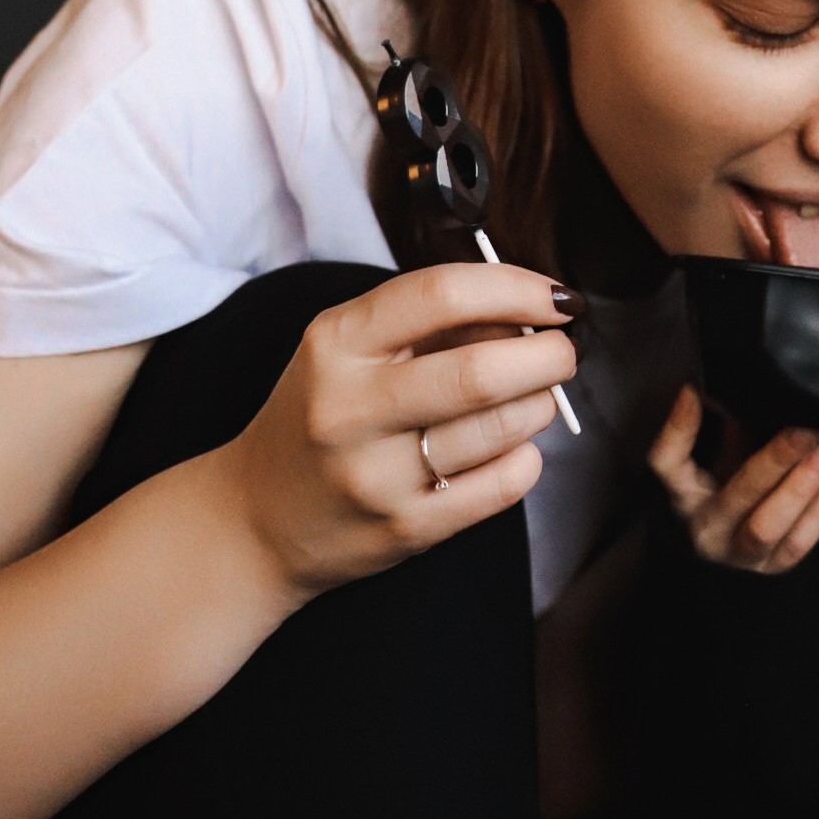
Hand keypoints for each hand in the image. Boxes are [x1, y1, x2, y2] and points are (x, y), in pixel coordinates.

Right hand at [219, 264, 580, 601]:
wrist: (255, 521)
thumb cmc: (320, 417)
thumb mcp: (347, 350)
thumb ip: (429, 323)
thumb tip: (529, 311)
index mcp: (336, 344)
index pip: (441, 294)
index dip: (517, 288)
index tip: (557, 298)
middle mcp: (350, 409)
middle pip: (480, 370)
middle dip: (548, 355)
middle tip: (563, 352)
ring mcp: (376, 476)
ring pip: (502, 427)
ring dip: (541, 404)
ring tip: (535, 397)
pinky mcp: (405, 529)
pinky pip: (502, 485)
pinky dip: (527, 458)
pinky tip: (514, 447)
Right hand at [648, 388, 818, 572]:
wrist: (734, 546)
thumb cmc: (728, 488)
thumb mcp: (718, 455)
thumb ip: (727, 423)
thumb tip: (729, 379)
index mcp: (685, 495)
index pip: (666, 463)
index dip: (678, 429)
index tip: (696, 392)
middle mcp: (706, 529)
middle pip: (735, 496)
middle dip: (774, 461)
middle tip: (805, 431)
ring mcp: (740, 555)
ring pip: (766, 527)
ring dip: (800, 488)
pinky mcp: (773, 567)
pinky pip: (797, 544)